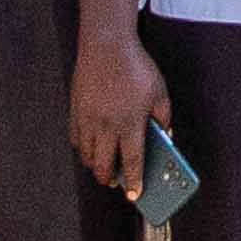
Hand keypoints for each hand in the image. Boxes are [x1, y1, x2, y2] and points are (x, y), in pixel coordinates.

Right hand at [73, 18, 169, 204]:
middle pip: (103, 165)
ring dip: (95, 165)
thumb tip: (165, 138)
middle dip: (109, 179)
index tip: (134, 195)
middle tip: (116, 183)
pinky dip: (83, 149)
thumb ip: (164, 119)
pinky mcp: (75, 111)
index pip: (131, 162)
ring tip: (104, 166)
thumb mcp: (160, 93)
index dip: (133, 182)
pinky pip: (76, 139)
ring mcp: (87, 119)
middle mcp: (106, 125)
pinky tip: (91, 148)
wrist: (106, 45)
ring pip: (86, 155)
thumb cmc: (136, 68)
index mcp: (130, 123)